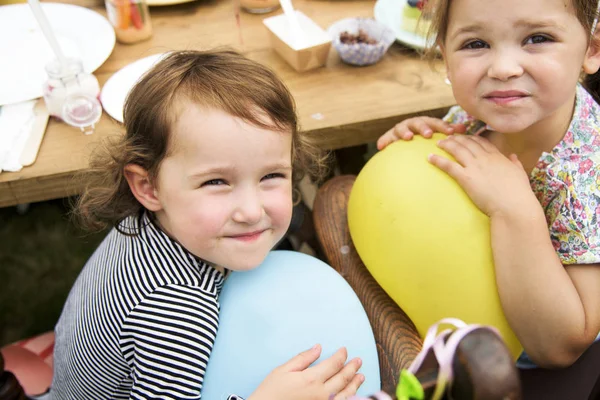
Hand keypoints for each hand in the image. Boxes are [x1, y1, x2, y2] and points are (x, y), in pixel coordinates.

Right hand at [248, 345, 363, 399]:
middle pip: (343, 378)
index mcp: (312, 379)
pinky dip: (349, 398)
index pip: (334, 364)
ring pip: (346, 393)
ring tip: (360, 376)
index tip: (344, 350)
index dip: (341, 356)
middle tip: (358, 360)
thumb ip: (303, 358)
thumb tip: (317, 348)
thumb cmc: (270, 392)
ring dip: (355, 383)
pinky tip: (352, 394)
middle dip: (352, 367)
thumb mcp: (283, 370)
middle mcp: (321, 393)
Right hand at [377, 117, 465, 149]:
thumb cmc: (426, 138)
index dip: (443, 127)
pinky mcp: (390, 137)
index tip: (451, 132)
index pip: (436, 123)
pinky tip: (380, 147)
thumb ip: (449, 131)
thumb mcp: (437, 134)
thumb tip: (464, 128)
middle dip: (423, 127)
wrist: (408, 139)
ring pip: (402, 127)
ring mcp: (401, 129)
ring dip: (404, 131)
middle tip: (428, 134)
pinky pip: (386, 139)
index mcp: (427, 123)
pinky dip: (383, 141)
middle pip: (419, 122)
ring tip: (408, 137)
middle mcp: (413, 124)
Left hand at [428, 135, 536, 217]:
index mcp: (498, 157)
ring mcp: (475, 167)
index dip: (471, 138)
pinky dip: (438, 160)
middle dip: (457, 138)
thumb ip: (515, 163)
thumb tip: (513, 155)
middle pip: (467, 143)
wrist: (514, 206)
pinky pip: (449, 166)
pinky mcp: (466, 178)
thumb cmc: (519, 194)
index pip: (482, 142)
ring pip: (457, 150)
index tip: (464, 137)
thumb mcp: (520, 174)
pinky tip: (429, 157)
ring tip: (438, 143)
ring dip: (446, 144)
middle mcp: (485, 158)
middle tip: (448, 137)